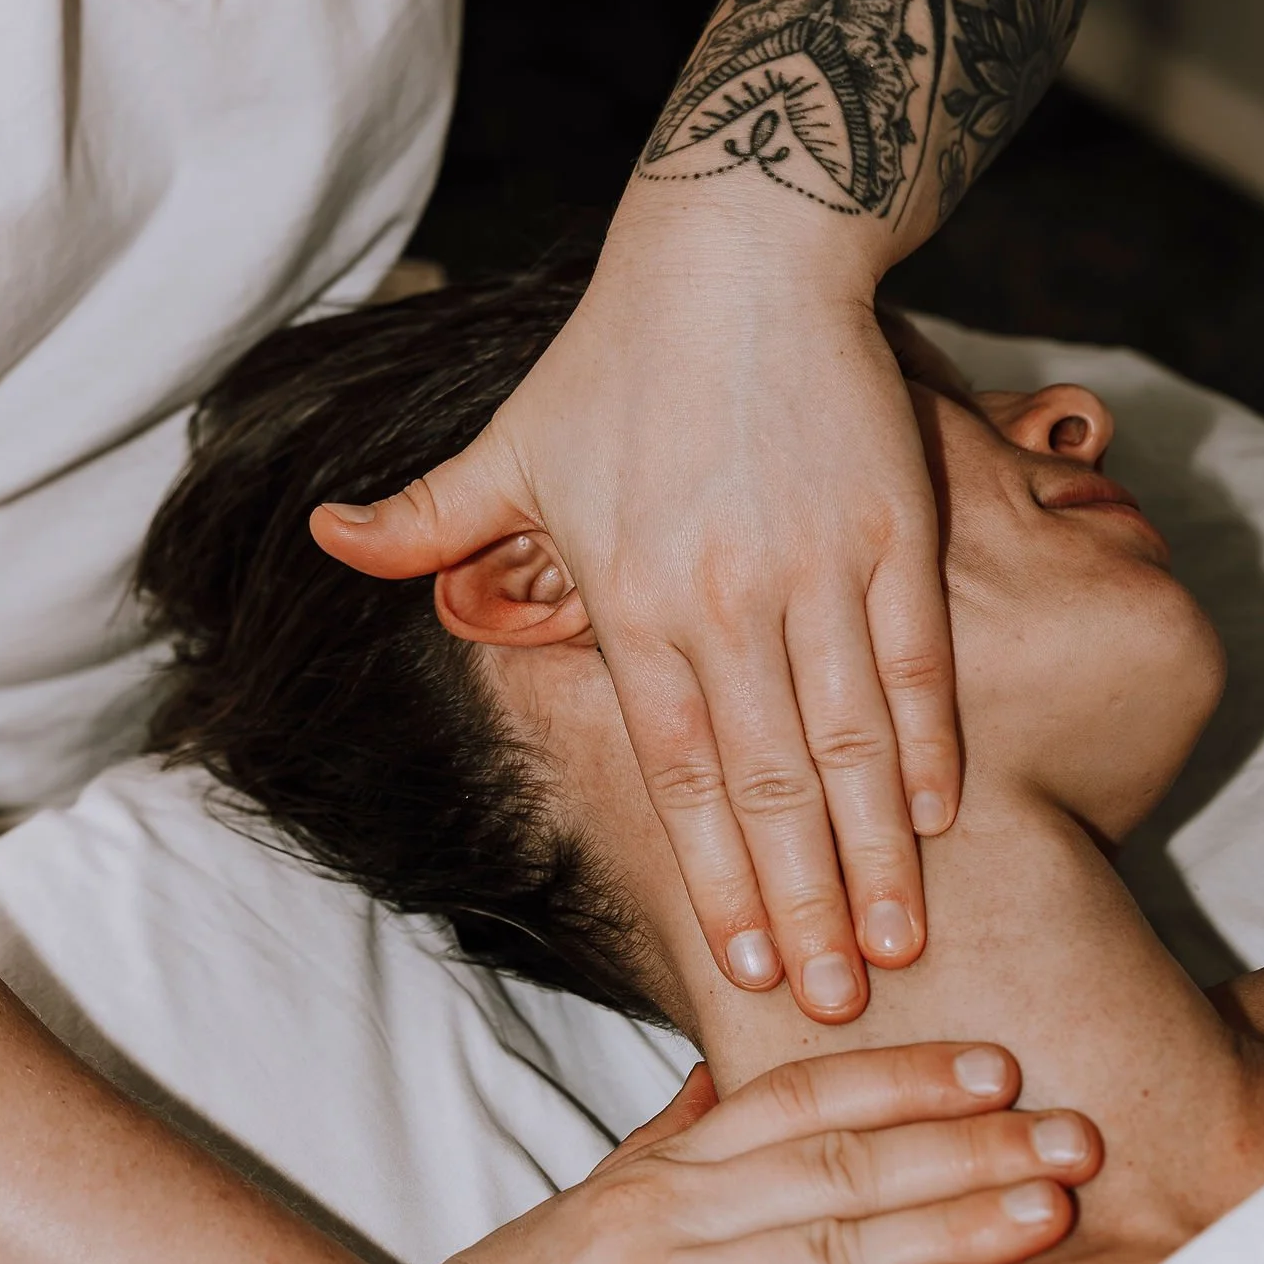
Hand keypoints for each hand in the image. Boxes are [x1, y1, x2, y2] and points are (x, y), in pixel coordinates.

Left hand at [312, 205, 958, 1014]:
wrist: (737, 253)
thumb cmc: (615, 353)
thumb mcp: (509, 442)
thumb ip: (427, 519)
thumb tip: (321, 538)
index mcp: (630, 597)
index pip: (675, 772)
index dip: (712, 877)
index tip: (741, 967)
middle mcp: (724, 597)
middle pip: (770, 784)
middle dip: (803, 906)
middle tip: (830, 1010)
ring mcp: (817, 563)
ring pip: (853, 740)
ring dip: (878, 855)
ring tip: (898, 947)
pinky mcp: (893, 523)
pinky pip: (917, 660)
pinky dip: (933, 744)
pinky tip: (942, 818)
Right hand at [360, 1043, 1094, 1263]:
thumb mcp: (591, 1203)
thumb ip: (667, 1138)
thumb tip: (727, 1074)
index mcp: (664, 1170)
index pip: (802, 1097)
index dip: (905, 1078)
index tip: (999, 1066)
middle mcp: (674, 1216)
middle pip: (842, 1159)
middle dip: (967, 1144)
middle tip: (1071, 1130)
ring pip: (832, 1238)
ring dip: (951, 1217)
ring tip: (1044, 1203)